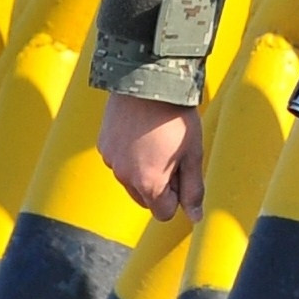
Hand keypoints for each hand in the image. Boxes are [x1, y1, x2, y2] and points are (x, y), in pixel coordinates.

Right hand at [99, 92, 206, 219]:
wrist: (149, 80)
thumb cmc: (176, 117)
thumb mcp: (193, 154)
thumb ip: (193, 190)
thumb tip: (195, 217)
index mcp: (149, 183)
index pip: (164, 213)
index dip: (177, 196)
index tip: (182, 171)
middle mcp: (125, 177)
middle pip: (146, 199)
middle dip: (160, 185)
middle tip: (172, 153)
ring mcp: (110, 160)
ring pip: (131, 180)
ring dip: (144, 170)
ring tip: (157, 139)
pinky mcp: (103, 144)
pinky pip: (119, 161)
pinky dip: (130, 154)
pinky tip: (142, 131)